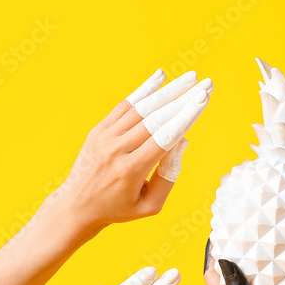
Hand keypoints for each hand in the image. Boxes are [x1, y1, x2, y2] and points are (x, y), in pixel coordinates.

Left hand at [52, 69, 212, 239]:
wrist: (77, 206)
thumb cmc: (119, 208)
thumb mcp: (150, 205)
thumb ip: (169, 175)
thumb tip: (182, 140)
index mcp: (131, 170)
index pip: (165, 137)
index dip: (186, 116)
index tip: (203, 99)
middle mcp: (117, 149)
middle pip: (156, 118)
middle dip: (184, 98)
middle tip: (207, 84)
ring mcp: (105, 137)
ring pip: (142, 108)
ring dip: (169, 90)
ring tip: (191, 77)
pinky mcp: (98, 130)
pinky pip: (124, 106)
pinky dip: (143, 90)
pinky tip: (161, 76)